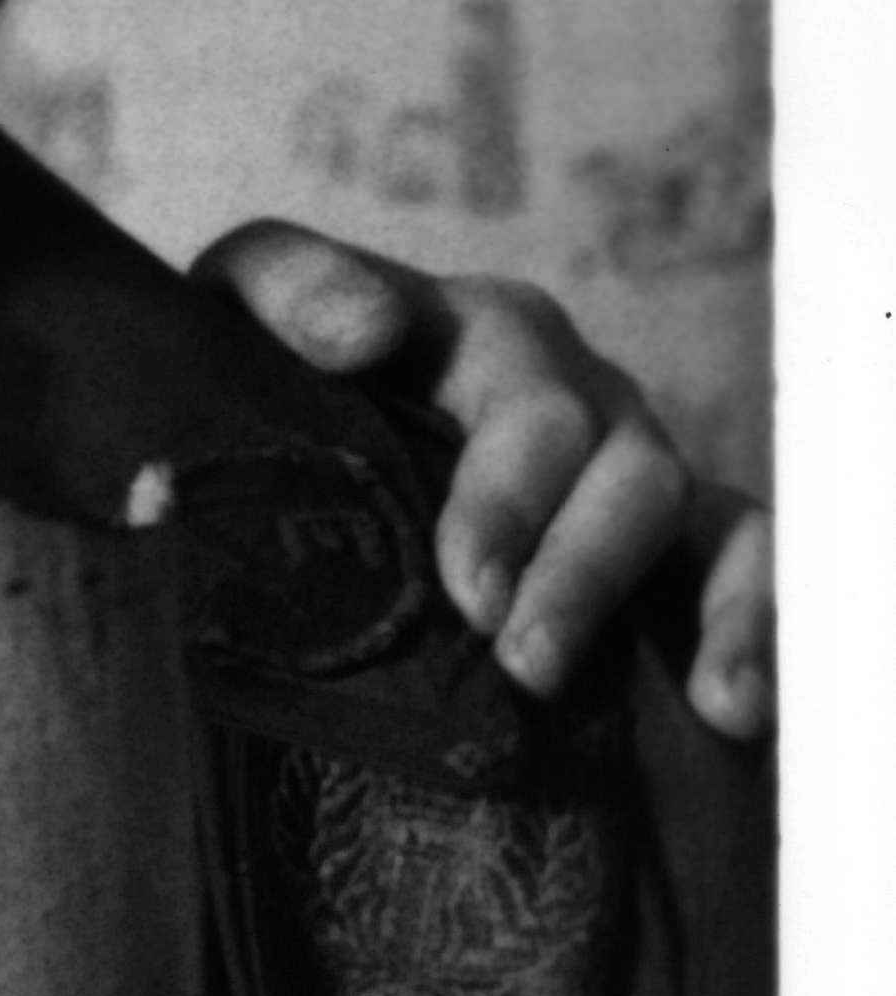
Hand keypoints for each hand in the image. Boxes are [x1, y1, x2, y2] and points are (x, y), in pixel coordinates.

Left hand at [194, 221, 770, 736]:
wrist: (294, 462)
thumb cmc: (273, 389)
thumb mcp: (245, 315)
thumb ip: (287, 289)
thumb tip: (362, 332)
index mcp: (471, 329)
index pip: (504, 365)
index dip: (501, 478)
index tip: (466, 576)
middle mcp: (566, 389)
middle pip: (586, 446)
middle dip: (552, 551)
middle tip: (499, 640)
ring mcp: (629, 462)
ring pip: (669, 503)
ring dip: (608, 589)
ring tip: (551, 677)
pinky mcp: (678, 543)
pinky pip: (744, 566)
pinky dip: (750, 627)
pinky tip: (732, 706)